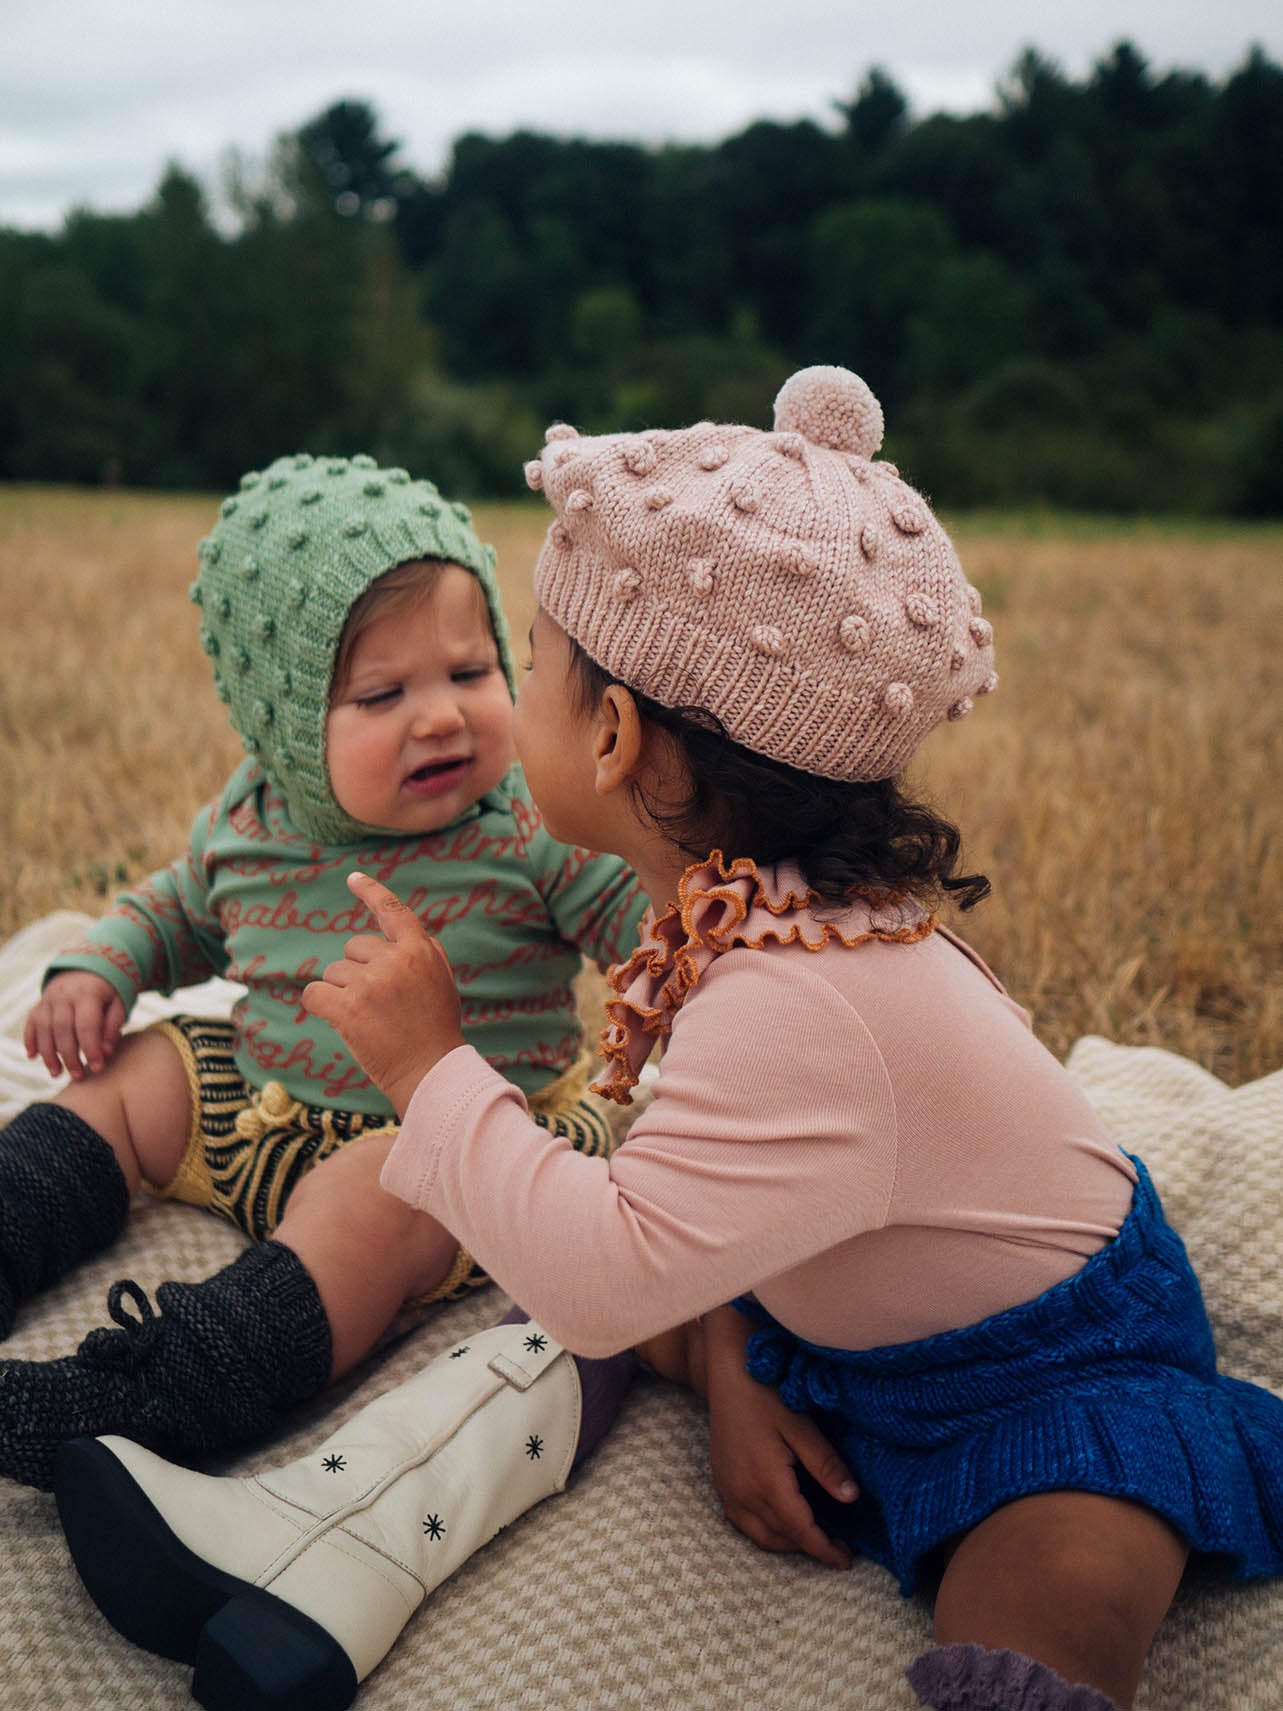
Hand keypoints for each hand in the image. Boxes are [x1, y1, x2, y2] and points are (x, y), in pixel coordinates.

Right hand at [23, 970, 125, 1080]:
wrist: (85, 969)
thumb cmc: (107, 993)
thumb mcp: (118, 1003)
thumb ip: (113, 1027)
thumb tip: (105, 1052)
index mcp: (87, 994)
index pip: (87, 1025)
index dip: (91, 1049)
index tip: (98, 1068)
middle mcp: (63, 995)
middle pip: (62, 1029)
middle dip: (69, 1056)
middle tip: (78, 1076)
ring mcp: (47, 1000)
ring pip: (43, 1029)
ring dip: (48, 1054)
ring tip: (57, 1074)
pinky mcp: (38, 1006)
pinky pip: (30, 1024)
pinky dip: (30, 1041)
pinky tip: (33, 1057)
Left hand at [301, 872, 464, 1116]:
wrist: (431, 1072)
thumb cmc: (435, 1031)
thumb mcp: (441, 983)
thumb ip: (422, 954)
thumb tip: (398, 935)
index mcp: (421, 950)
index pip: (393, 911)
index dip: (371, 892)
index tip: (353, 879)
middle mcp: (396, 959)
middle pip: (353, 948)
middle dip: (357, 972)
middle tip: (379, 1005)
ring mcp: (370, 982)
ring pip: (333, 973)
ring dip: (342, 993)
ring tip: (368, 1020)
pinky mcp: (347, 1007)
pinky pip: (314, 994)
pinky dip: (319, 1006)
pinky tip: (339, 1022)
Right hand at [703, 1306, 855, 1569]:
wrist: (726, 1374)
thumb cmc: (766, 1393)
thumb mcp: (801, 1426)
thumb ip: (825, 1464)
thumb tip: (852, 1499)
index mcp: (766, 1483)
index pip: (801, 1531)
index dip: (824, 1550)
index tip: (847, 1560)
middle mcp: (743, 1495)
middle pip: (781, 1539)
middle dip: (809, 1548)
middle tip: (837, 1545)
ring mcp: (728, 1491)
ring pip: (760, 1536)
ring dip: (787, 1542)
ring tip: (814, 1535)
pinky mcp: (721, 1484)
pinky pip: (744, 1523)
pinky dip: (766, 1531)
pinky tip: (783, 1519)